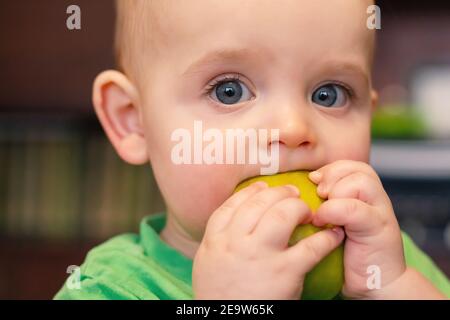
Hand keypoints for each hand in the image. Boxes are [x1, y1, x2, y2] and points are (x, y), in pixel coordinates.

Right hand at [193, 181, 344, 299]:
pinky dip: (326, 238)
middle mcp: (236, 242)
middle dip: (280, 193)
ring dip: (299, 207)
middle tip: (292, 193)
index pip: (234, 203)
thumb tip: (235, 219)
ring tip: (308, 211)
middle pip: (260, 203)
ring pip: (283, 214)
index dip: (251, 191)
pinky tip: (333, 235)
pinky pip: (310, 247)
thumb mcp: (208, 262)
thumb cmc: (220, 295)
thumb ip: (219, 239)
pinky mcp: (285, 272)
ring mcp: (261, 255)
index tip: (263, 187)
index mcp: (216, 239)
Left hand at [309, 160, 406, 298]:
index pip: (350, 165)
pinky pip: (355, 209)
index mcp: (366, 195)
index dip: (329, 169)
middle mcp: (376, 200)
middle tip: (319, 194)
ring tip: (322, 208)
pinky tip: (321, 222)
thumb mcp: (335, 222)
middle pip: (358, 168)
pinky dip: (333, 211)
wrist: (376, 283)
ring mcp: (381, 213)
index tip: (313, 182)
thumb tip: (298, 189)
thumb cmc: (348, 253)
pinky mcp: (379, 229)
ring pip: (360, 181)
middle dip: (332, 176)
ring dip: (336, 191)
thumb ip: (325, 204)